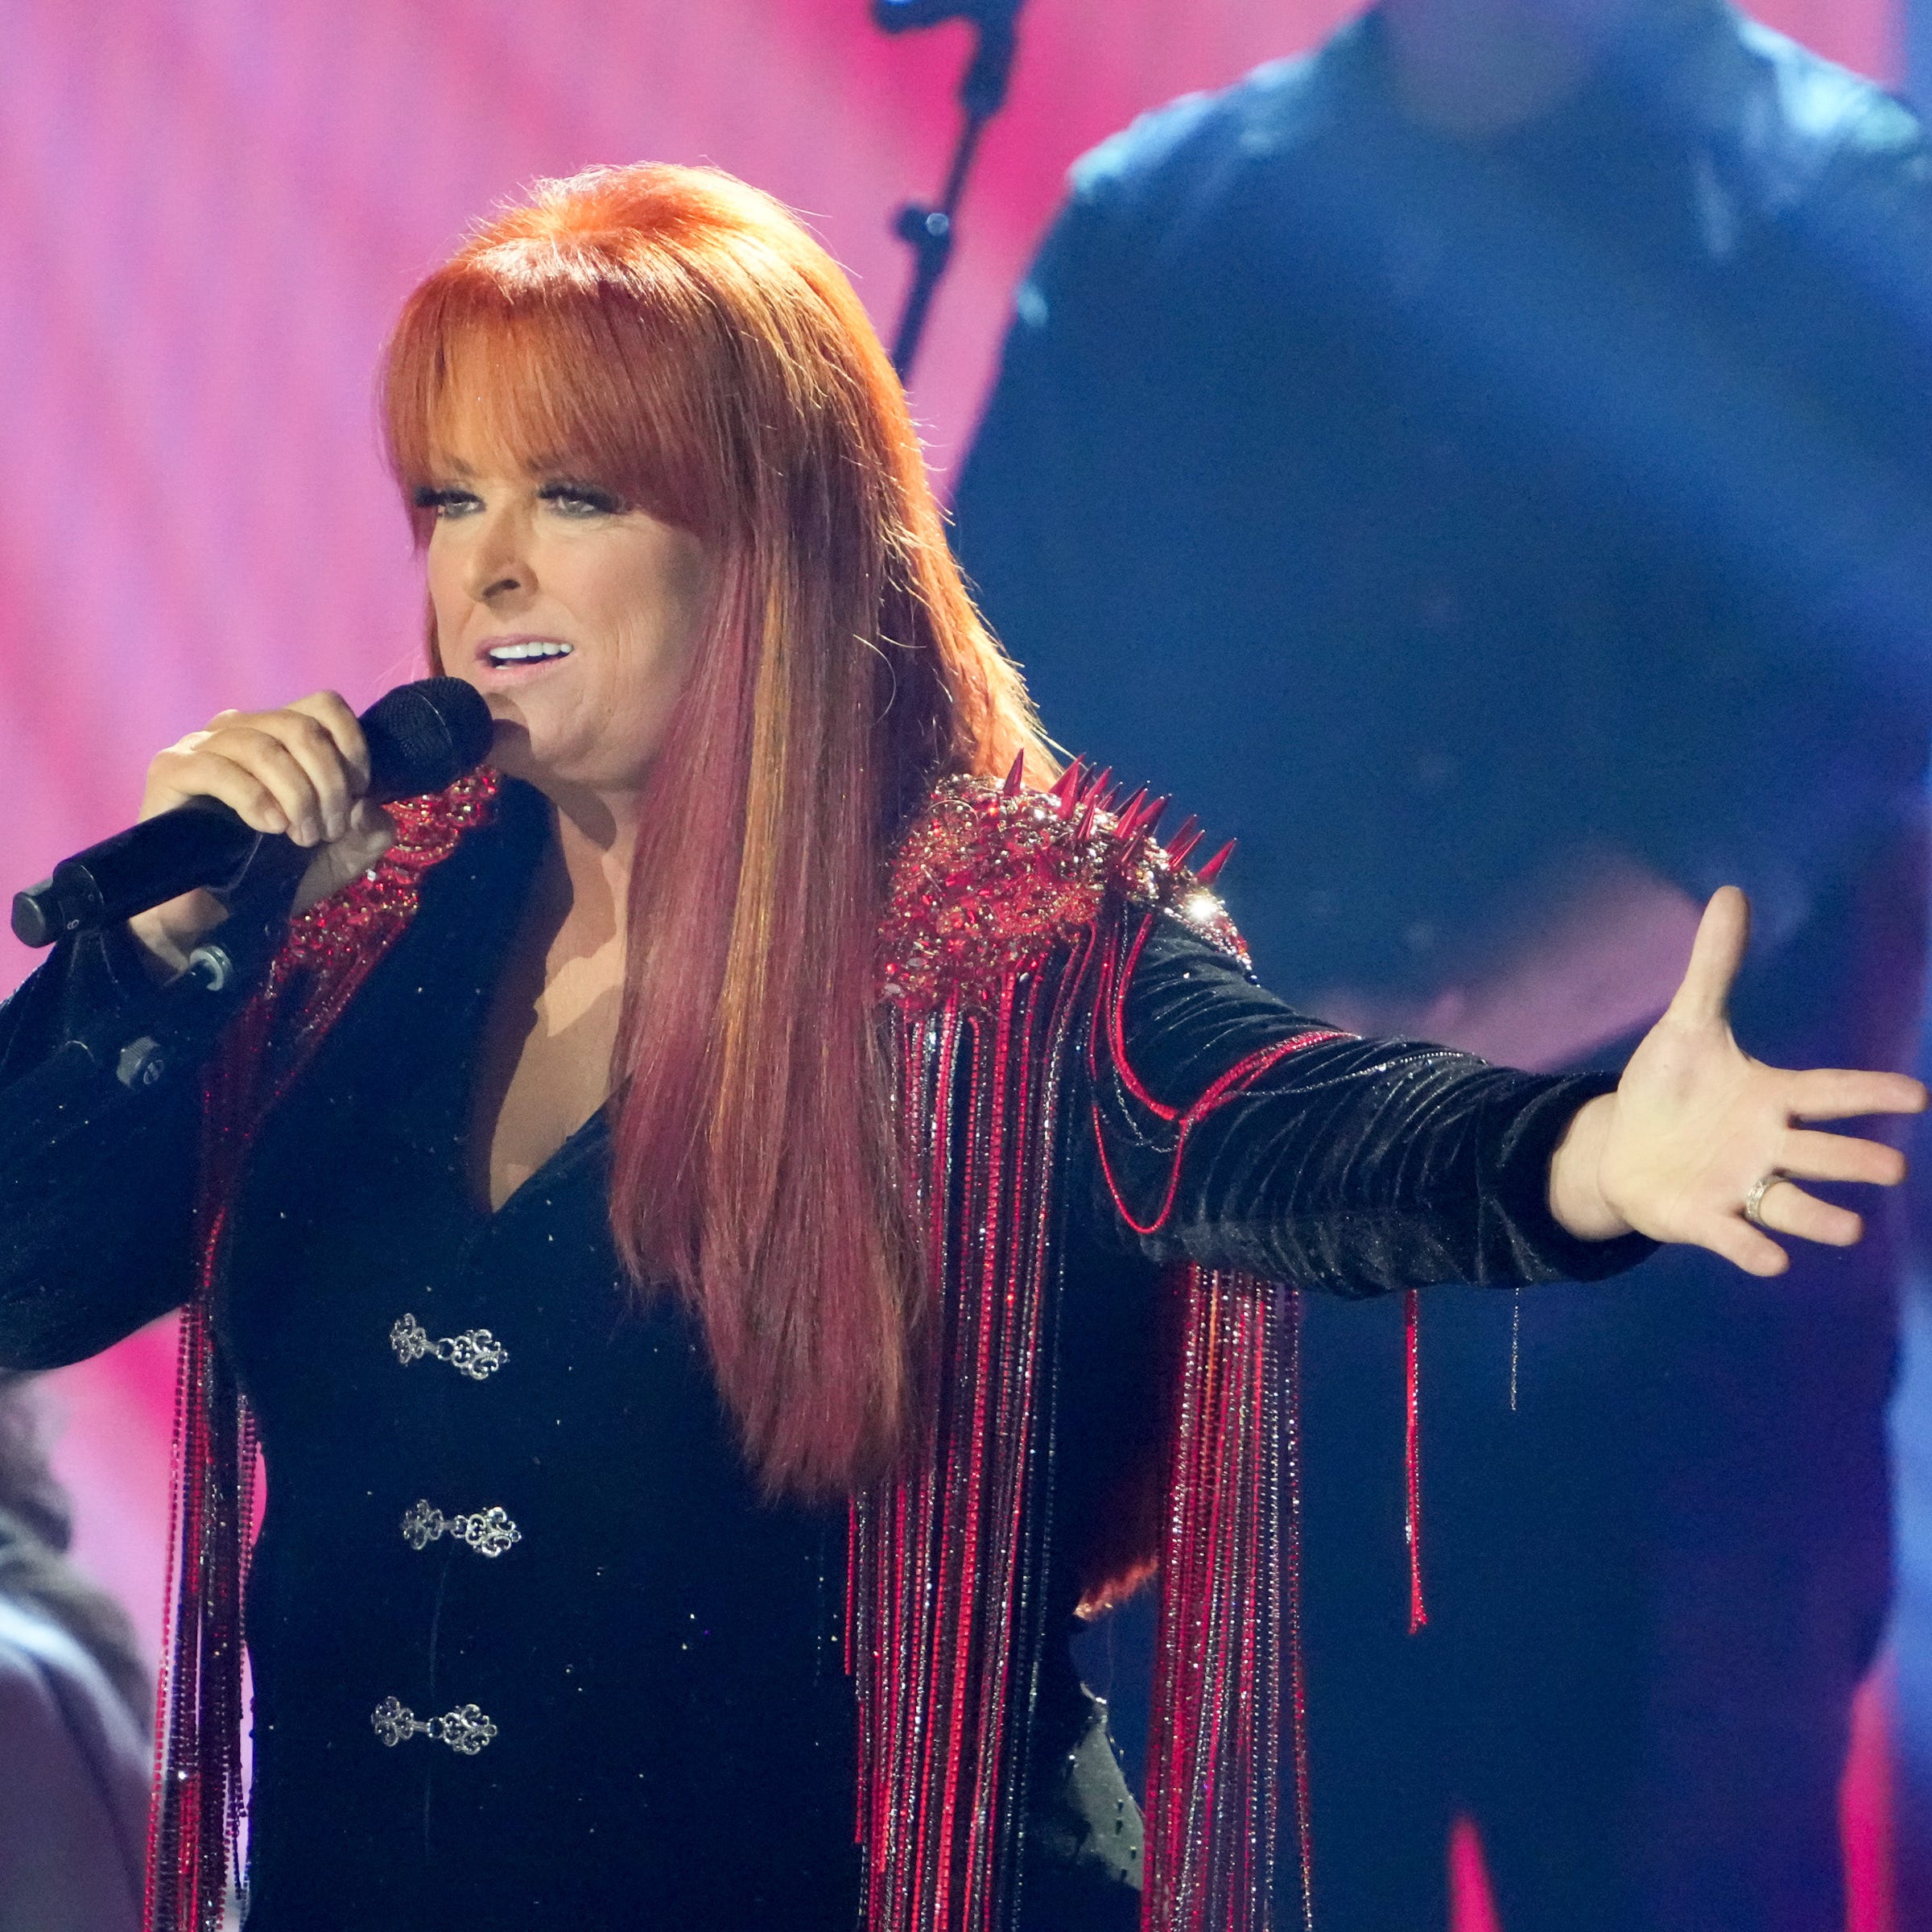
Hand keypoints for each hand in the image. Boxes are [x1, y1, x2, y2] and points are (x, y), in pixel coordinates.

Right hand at [126, 692, 394, 975]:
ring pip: (265, 748)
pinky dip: (255, 799)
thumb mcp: (341, 857)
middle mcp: (241, 728)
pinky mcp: (171, 771)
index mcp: (280, 734)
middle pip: (301, 728)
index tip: (359, 794)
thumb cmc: (275, 875)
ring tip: (302, 837)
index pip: (324, 706)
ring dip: (298, 797)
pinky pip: (218, 769)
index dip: (352, 747)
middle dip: (329, 784)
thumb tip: (367, 806)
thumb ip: (370, 832)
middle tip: (330, 830)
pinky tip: (270, 828)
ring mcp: (202, 745)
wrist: (211, 912)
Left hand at [1546, 886, 1927, 1275]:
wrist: (1622, 1148)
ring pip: (1790, 1206)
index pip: (1828, 1092)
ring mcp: (1738, 1187)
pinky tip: (1772, 1262)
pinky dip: (1752, 1249)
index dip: (1869, 1094)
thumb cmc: (1671, 1089)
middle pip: (1820, 1154)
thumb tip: (1731, 893)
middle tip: (1893, 1169)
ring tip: (1850, 1227)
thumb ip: (1714, 967)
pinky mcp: (1704, 1220)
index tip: (1917, 1096)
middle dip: (1854, 1161)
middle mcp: (1766, 1146)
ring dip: (1819, 1218)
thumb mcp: (1687, 1025)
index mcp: (1769, 1098)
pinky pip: (1735, 1238)